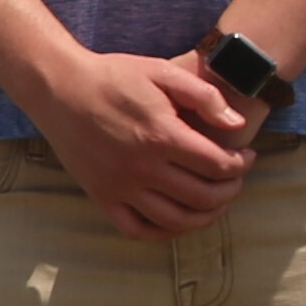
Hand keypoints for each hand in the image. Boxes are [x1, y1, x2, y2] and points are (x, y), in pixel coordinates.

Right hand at [31, 50, 255, 238]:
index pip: (218, 165)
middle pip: (203, 196)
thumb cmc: (113, 77)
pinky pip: (136, 229)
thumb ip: (204, 96)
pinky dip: (162, 232)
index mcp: (162, 136)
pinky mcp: (101, 196)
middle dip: (230, 190)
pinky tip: (176, 219)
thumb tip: (236, 123)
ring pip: (175, 220)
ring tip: (213, 201)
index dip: (241, 164)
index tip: (245, 156)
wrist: (59, 89)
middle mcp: (142, 168)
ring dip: (205, 216)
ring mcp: (120, 187)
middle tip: (234, 178)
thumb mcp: (162, 72)